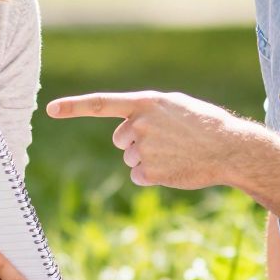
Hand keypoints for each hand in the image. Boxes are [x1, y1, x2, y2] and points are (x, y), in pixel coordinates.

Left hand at [47, 90, 260, 188]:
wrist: (229, 148)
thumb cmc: (203, 124)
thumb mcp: (174, 106)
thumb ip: (145, 111)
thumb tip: (124, 130)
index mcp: (145, 103)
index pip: (101, 104)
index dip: (74, 106)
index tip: (50, 109)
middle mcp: (140, 124)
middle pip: (120, 139)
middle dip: (136, 142)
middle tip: (168, 141)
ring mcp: (144, 149)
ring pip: (130, 159)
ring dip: (148, 159)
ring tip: (176, 153)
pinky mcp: (149, 171)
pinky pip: (138, 176)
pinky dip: (153, 175)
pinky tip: (174, 168)